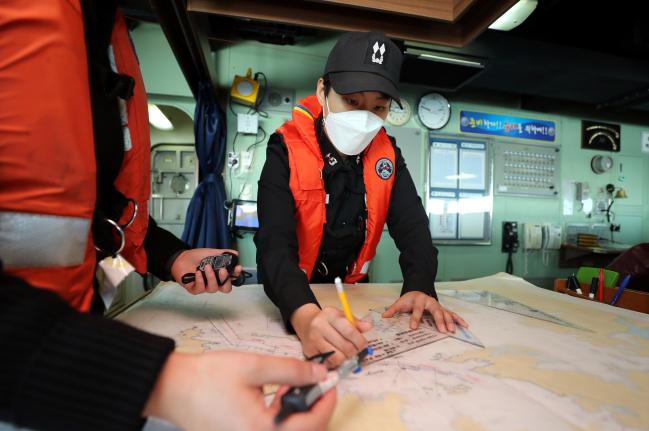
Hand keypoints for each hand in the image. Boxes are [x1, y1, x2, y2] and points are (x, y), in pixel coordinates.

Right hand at [144, 351, 335, 430]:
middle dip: (314, 408)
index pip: (311, 424)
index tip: (331, 382)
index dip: (326, 401)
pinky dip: (283, 416)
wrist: (172, 388)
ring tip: (294, 387)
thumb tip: (319, 376)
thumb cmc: (207, 377)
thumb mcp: (255, 367)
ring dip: (299, 413)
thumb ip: (292, 371)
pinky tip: (277, 395)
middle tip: (317, 384)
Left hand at [170, 248, 241, 294]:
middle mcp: (214, 282)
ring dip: (211, 277)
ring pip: (213, 289)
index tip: (237, 267)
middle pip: (225, 288)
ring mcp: (205, 287)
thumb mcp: (211, 253)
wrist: (181, 258)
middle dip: (226, 281)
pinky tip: (198, 272)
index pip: (231, 278)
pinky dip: (200, 280)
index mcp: (219, 275)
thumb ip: (223, 254)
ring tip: (207, 266)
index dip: (236, 275)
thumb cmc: (197, 257)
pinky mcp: (195, 289)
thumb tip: (236, 253)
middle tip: (223, 270)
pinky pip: (200, 289)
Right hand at [291, 304, 371, 367]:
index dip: (360, 341)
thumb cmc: (329, 322)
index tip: (364, 345)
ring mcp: (313, 339)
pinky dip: (335, 363)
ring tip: (346, 354)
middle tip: (356, 351)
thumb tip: (368, 326)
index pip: (349, 331)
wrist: (307, 324)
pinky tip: (335, 357)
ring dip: (345, 359)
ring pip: (337, 357)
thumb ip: (356, 322)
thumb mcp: (342, 316)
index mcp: (330, 314)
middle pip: (345, 346)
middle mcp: (319, 326)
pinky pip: (328, 363)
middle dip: (354, 352)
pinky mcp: (309, 351)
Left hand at [383, 291, 467, 331]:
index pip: (417, 309)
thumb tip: (384, 316)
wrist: (418, 291)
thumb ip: (393, 309)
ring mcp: (438, 306)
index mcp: (419, 300)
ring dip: (450, 321)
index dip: (415, 318)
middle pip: (436, 311)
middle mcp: (430, 302)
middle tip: (442, 330)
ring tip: (452, 331)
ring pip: (445, 313)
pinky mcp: (443, 309)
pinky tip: (465, 325)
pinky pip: (452, 314)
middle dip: (439, 320)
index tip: (413, 327)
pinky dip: (458, 319)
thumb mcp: (400, 303)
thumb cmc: (409, 299)